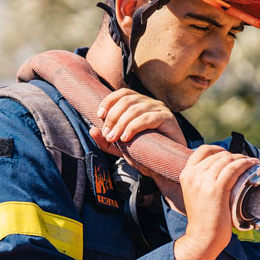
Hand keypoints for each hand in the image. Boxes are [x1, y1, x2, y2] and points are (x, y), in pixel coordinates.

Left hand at [88, 89, 187, 207]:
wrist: (166, 166)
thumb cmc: (145, 153)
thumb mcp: (120, 148)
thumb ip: (105, 141)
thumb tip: (92, 130)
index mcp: (139, 104)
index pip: (122, 93)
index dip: (109, 101)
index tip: (99, 115)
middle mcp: (150, 103)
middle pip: (127, 100)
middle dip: (113, 117)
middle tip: (108, 134)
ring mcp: (160, 109)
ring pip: (135, 109)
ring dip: (120, 124)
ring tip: (114, 138)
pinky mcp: (168, 119)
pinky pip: (148, 118)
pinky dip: (133, 127)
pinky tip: (126, 138)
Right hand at [172, 145, 259, 259]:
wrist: (203, 237)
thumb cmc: (203, 219)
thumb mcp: (195, 194)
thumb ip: (201, 180)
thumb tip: (218, 170)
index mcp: (186, 174)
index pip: (202, 150)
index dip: (218, 149)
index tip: (229, 155)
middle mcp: (193, 175)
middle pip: (218, 155)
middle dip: (234, 155)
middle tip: (245, 161)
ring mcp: (204, 181)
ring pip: (227, 160)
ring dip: (242, 158)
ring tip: (251, 162)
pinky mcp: (217, 189)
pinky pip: (234, 169)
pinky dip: (245, 164)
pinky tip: (252, 164)